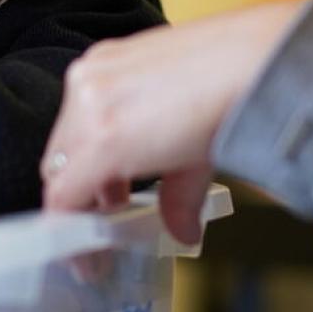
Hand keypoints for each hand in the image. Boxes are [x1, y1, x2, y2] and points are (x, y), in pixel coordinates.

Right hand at [41, 0, 300, 243]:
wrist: (255, 52)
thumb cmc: (230, 107)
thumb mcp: (199, 166)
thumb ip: (177, 204)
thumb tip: (180, 232)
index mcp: (104, 138)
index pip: (62, 195)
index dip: (68, 233)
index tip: (84, 259)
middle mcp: (87, 101)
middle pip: (58, 164)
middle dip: (78, 197)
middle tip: (106, 221)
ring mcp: (93, 71)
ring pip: (67, 132)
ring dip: (86, 162)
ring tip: (122, 182)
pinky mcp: (106, 52)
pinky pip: (82, 101)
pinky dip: (94, 126)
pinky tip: (129, 137)